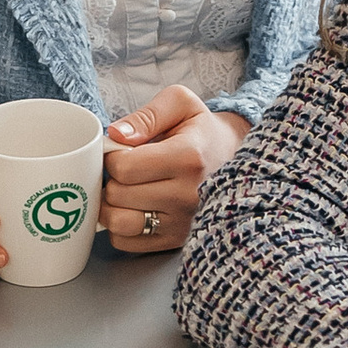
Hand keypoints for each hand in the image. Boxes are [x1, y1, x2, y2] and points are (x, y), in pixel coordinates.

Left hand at [101, 88, 248, 258]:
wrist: (236, 160)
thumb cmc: (202, 131)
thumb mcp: (180, 105)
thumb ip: (146, 115)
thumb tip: (115, 135)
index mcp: (188, 158)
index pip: (123, 167)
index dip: (112, 157)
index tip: (121, 151)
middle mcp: (187, 195)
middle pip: (117, 195)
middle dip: (111, 179)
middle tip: (125, 170)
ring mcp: (183, 222)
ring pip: (119, 223)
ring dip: (111, 206)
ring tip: (125, 190)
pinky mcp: (176, 240)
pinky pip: (126, 242)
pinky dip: (119, 227)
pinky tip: (132, 208)